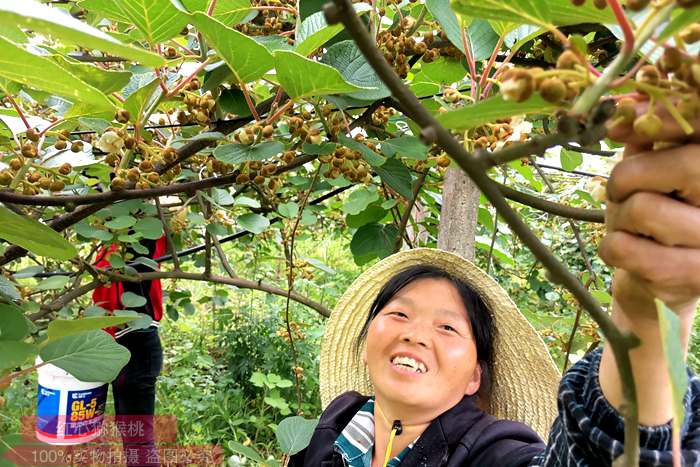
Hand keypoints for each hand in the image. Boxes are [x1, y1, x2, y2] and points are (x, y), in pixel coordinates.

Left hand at [602, 101, 699, 320]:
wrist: (660, 282)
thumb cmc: (655, 215)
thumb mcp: (654, 169)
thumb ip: (647, 136)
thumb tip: (625, 109)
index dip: (673, 117)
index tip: (626, 120)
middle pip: (687, 165)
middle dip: (631, 175)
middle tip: (619, 189)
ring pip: (645, 208)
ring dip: (618, 216)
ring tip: (630, 226)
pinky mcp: (695, 276)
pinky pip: (625, 248)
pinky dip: (611, 247)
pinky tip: (628, 251)